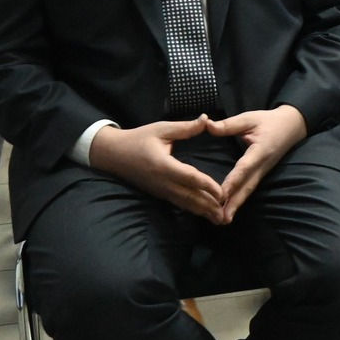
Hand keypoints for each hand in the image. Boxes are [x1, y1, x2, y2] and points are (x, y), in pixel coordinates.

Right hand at [87, 118, 226, 222]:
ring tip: (219, 219)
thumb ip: (185, 128)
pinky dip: (192, 209)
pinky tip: (203, 213)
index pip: (190, 177)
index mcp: (164, 165)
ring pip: (184, 203)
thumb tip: (206, 119)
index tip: (222, 193)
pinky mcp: (159, 193)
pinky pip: (178, 202)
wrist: (113, 154)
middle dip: (208, 206)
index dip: (207, 186)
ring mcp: (160, 190)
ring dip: (202, 212)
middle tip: (226, 215)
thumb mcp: (161, 129)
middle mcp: (162, 181)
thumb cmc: (138, 138)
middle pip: (189, 197)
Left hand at [209, 105, 308, 219]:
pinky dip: (240, 199)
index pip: (244, 169)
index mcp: (259, 151)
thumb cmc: (269, 121)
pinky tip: (231, 209)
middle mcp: (262, 165)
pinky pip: (250, 188)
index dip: (232, 182)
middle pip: (247, 187)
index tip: (220, 195)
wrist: (292, 126)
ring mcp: (263, 171)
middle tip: (221, 219)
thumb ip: (228, 124)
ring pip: (248, 190)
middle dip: (234, 203)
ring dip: (236, 206)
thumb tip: (207, 126)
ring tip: (224, 220)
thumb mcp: (249, 118)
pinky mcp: (261, 173)